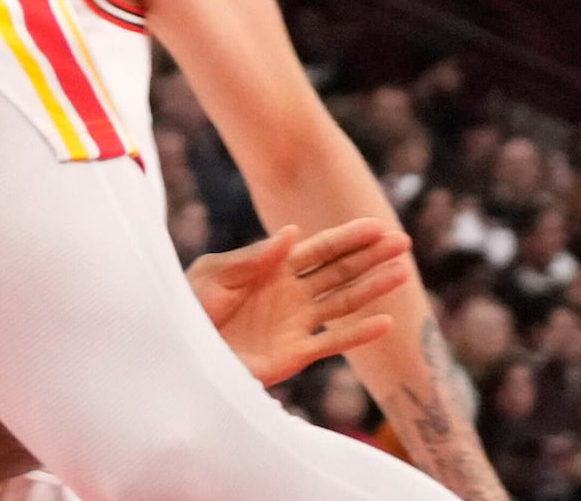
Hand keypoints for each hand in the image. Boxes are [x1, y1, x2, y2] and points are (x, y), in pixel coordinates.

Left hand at [187, 220, 417, 385]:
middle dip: (370, 256)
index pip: (319, 249)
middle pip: (339, 271)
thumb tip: (292, 231)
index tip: (377, 226)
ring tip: (402, 273)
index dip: (348, 237)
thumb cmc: (187, 309)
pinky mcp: (293, 355)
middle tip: (402, 241)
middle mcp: (290, 294)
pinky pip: (332, 343)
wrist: (177, 351)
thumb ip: (253, 257)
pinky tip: (385, 322)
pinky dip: (358, 334)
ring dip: (372, 288)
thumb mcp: (213, 274)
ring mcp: (294, 324)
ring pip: (343, 302)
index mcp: (271, 268)